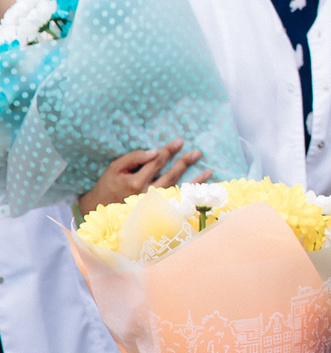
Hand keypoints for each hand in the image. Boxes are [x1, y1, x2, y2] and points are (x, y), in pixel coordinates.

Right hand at [77, 140, 198, 217]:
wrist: (100, 208)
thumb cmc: (109, 185)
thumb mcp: (115, 167)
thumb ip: (134, 157)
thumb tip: (155, 152)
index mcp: (135, 182)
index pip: (157, 162)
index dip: (168, 150)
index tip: (180, 141)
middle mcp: (146, 194)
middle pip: (170, 174)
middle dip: (184, 162)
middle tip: (197, 152)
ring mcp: (153, 204)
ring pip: (177, 189)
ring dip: (194, 180)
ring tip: (208, 170)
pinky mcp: (156, 210)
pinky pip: (176, 201)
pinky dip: (190, 196)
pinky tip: (202, 190)